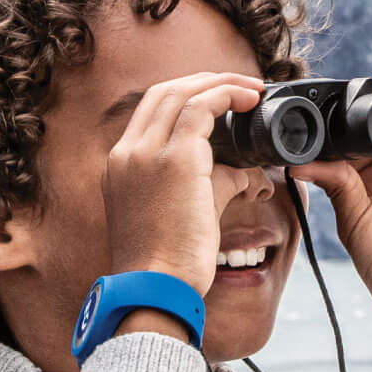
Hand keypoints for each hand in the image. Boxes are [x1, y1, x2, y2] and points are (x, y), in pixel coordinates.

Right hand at [101, 71, 265, 298]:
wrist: (155, 289)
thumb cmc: (167, 264)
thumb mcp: (182, 212)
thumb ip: (210, 182)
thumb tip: (247, 174)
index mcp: (120, 165)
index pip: (150, 111)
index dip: (186, 95)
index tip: (216, 98)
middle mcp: (127, 152)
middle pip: (163, 92)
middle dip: (204, 81)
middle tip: (239, 86)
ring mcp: (146, 152)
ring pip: (182, 92)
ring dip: (221, 84)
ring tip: (251, 89)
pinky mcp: (175, 159)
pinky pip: (203, 108)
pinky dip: (228, 96)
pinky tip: (250, 101)